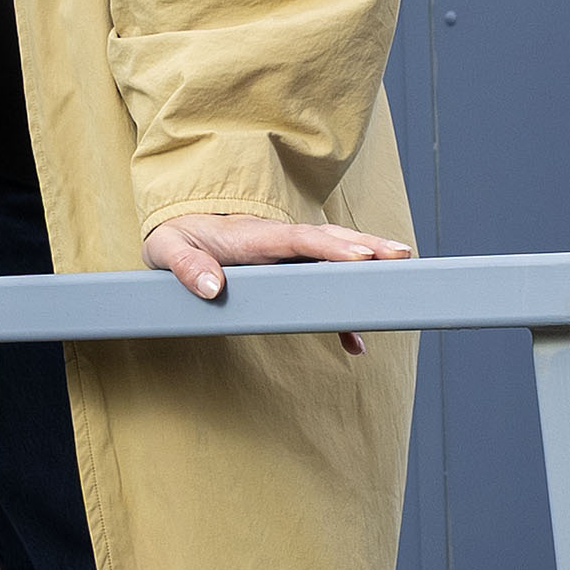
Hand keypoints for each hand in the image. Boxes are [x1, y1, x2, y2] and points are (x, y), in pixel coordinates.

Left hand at [144, 211, 412, 355]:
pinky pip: (320, 284)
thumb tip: (215, 289)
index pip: (298, 238)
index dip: (330, 247)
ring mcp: (285, 253)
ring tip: (402, 279)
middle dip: (366, 247)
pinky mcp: (286, 269)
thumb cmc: (175, 237)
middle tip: (401, 256)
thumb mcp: (167, 250)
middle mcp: (277, 239)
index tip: (359, 255)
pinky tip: (354, 342)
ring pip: (333, 256)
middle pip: (328, 241)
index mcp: (253, 235)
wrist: (177, 227)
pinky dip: (339, 312)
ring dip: (367, 265)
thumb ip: (187, 267)